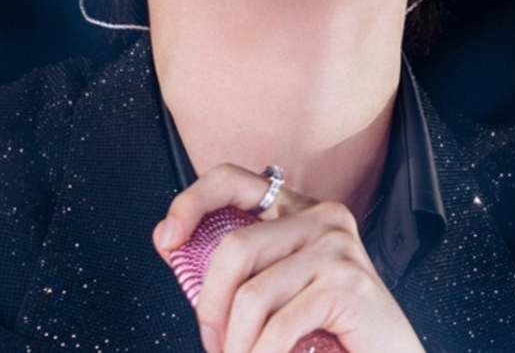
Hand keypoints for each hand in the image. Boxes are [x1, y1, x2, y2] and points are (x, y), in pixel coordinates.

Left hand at [153, 163, 426, 352]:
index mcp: (301, 210)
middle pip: (234, 247)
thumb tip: (173, 248)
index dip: (191, 202)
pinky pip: (277, 325)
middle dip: (210, 305)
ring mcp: (338, 247)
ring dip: (236, 344)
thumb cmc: (333, 333)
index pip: (233, 179)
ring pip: (251, 295)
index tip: (167, 240)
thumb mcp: (278, 291)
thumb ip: (240, 269)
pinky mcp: (347, 283)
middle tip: (213, 344)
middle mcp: (323, 216)